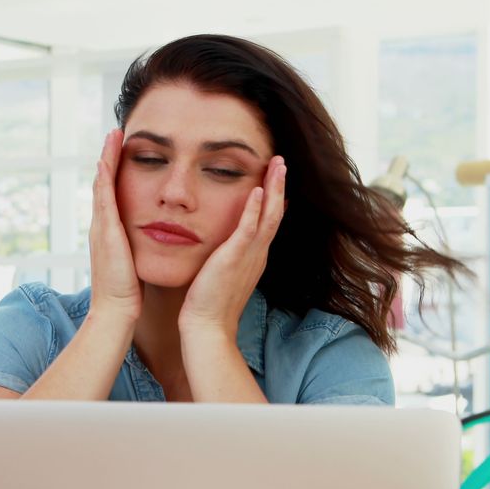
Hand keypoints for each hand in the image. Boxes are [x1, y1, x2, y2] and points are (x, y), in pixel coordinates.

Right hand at [88, 129, 141, 323]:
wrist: (115, 312)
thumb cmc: (127, 295)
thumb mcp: (133, 265)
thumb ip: (137, 251)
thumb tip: (149, 243)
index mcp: (109, 234)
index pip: (112, 196)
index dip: (115, 173)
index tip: (122, 152)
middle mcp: (101, 227)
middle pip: (103, 184)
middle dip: (108, 158)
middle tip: (114, 134)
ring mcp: (100, 228)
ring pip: (102, 184)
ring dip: (106, 158)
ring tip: (112, 136)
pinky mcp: (105, 232)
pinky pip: (104, 197)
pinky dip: (105, 176)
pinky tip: (108, 159)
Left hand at [178, 156, 286, 335]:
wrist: (207, 327)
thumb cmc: (210, 303)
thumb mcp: (223, 273)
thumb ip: (227, 256)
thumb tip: (222, 246)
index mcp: (254, 256)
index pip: (268, 221)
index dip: (274, 198)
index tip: (275, 177)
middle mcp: (257, 254)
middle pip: (274, 213)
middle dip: (279, 185)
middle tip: (281, 161)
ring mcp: (248, 256)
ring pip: (268, 216)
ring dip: (273, 189)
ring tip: (277, 165)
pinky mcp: (234, 259)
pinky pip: (248, 230)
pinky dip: (254, 209)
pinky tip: (257, 190)